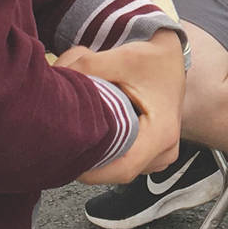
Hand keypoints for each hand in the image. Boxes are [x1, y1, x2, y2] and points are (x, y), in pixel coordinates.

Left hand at [58, 32, 184, 183]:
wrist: (171, 60)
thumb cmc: (153, 60)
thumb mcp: (123, 57)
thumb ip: (87, 66)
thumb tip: (56, 77)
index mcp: (162, 133)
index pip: (122, 168)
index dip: (90, 169)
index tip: (65, 157)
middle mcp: (165, 151)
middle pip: (117, 170)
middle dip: (88, 158)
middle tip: (64, 141)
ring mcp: (159, 157)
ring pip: (118, 169)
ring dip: (97, 155)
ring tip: (82, 131)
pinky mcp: (152, 155)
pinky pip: (123, 163)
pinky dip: (107, 152)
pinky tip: (95, 133)